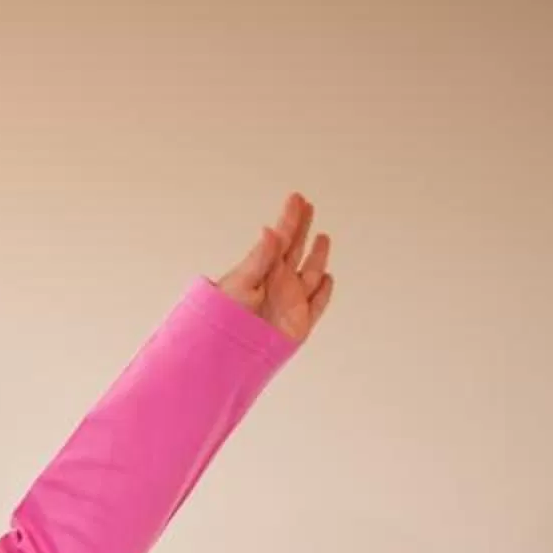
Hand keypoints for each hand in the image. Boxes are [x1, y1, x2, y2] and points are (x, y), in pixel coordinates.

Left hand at [216, 191, 333, 345]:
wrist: (227, 353)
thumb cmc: (224, 317)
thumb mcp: (242, 283)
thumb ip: (260, 259)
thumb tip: (270, 232)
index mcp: (264, 270)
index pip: (281, 239)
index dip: (290, 219)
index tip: (296, 198)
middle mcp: (279, 283)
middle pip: (295, 250)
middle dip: (302, 229)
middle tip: (308, 206)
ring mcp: (291, 302)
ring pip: (310, 274)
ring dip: (317, 256)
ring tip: (322, 237)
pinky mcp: (300, 324)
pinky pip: (316, 304)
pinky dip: (324, 292)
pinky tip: (327, 278)